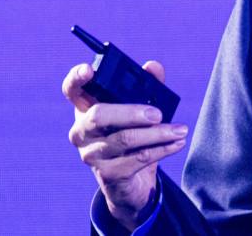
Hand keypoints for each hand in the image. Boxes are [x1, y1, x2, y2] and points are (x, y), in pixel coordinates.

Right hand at [63, 61, 187, 230]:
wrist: (129, 184)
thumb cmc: (132, 136)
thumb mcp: (138, 110)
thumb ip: (147, 84)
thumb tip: (153, 67)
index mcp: (85, 108)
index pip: (71, 90)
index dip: (76, 78)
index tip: (89, 70)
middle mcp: (81, 131)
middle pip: (99, 115)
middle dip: (131, 112)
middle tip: (158, 114)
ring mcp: (91, 154)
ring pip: (124, 139)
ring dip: (157, 133)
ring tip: (180, 130)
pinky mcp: (107, 174)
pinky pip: (137, 158)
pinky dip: (162, 149)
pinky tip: (177, 143)